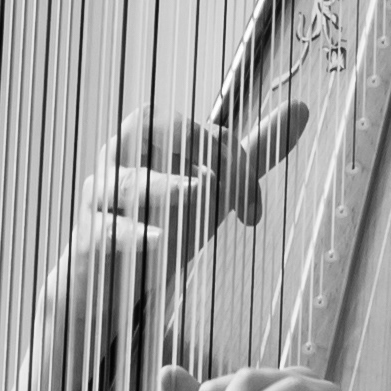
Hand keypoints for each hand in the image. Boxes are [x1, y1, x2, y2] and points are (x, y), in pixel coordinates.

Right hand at [51, 100, 308, 390]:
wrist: (113, 282)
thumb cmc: (164, 221)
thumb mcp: (215, 188)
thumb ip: (254, 151)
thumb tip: (301, 108)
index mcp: (148, 140)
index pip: (191, 127)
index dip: (230, 153)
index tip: (253, 202)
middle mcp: (119, 161)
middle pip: (146, 129)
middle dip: (191, 143)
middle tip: (226, 172)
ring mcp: (99, 201)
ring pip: (125, 181)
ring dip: (164, 185)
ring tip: (199, 191)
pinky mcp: (88, 242)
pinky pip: (105, 231)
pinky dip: (134, 234)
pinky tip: (162, 240)